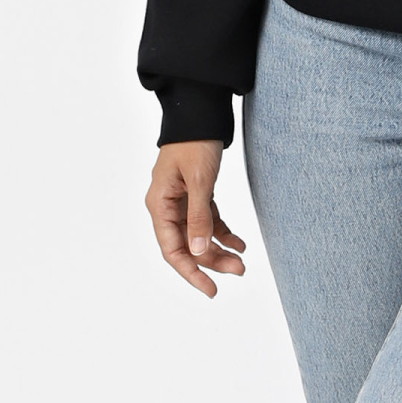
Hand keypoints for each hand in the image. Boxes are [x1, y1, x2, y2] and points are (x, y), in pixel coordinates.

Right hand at [146, 140, 247, 297]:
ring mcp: (181, 202)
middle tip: (239, 271)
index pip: (172, 250)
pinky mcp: (196, 195)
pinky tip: (240, 244)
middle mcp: (167, 206)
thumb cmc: (195, 143)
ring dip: (219, 250)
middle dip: (212, 261)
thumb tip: (197, 251)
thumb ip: (198, 218)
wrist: (200, 113)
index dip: (191, 272)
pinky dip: (223, 233)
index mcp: (159, 204)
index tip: (211, 289)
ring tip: (242, 262)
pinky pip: (208, 222)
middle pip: (187, 246)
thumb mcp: (200, 182)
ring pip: (199, 236)